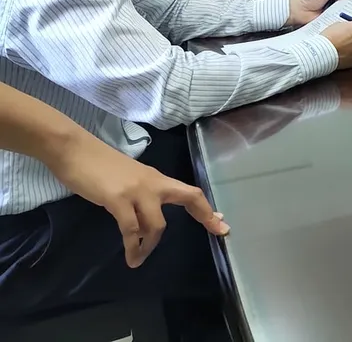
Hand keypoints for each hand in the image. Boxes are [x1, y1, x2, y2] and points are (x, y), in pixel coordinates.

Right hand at [46, 134, 229, 267]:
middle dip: (205, 215)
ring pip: (157, 223)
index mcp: (156, 178)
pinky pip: (131, 229)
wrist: (75, 150)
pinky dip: (132, 247)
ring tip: (140, 257)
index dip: (206, 207)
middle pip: (189, 197)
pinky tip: (131, 257)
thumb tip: (145, 225)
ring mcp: (136, 190)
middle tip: (217, 232)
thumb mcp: (128, 180)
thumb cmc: (98, 165)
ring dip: (150, 245)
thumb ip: (141, 198)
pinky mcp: (117, 199)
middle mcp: (152, 183)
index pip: (189, 192)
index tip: (220, 221)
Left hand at [287, 0, 351, 26]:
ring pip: (342, 18)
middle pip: (346, 9)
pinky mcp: (327, 24)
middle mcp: (333, 8)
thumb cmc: (307, 0)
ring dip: (346, 18)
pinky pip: (334, 25)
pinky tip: (344, 24)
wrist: (297, 11)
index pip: (346, 0)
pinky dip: (338, 25)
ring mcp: (331, 17)